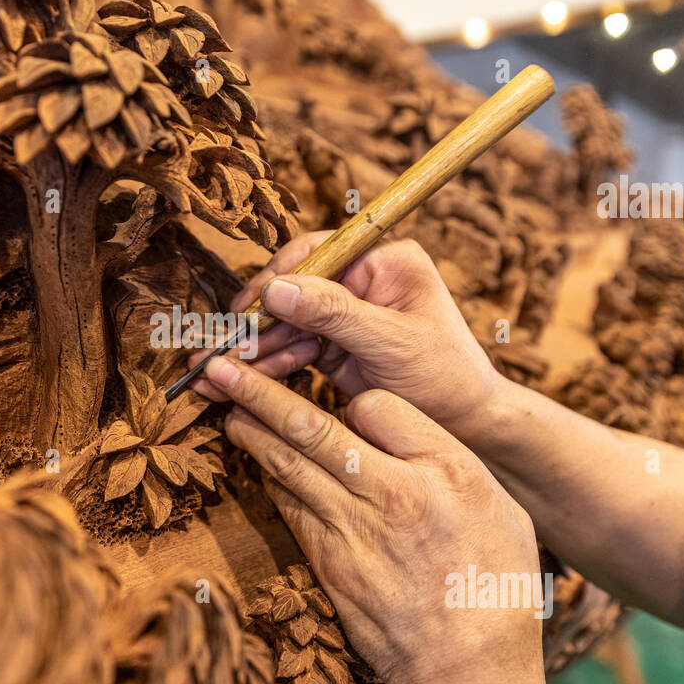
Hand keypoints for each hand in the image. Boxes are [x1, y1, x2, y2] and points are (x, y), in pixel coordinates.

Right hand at [192, 232, 503, 442]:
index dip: (274, 284)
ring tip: (212, 378)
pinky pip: (290, 350)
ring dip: (250, 352)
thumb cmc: (448, 378)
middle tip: (216, 351)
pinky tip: (234, 387)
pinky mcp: (335, 347)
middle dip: (253, 325)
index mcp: (383, 260)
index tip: (244, 314)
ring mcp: (345, 314)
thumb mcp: (392, 342)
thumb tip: (277, 288)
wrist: (471, 426)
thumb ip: (335, 313)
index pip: (315, 256)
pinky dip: (265, 368)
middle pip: (291, 291)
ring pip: (284, 324)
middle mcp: (360, 280)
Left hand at [204, 355, 555, 683]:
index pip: (379, 406)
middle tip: (224, 368)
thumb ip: (446, 458)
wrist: (466, 667)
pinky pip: (291, 508)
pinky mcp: (328, 564)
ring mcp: (354, 531)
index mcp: (446, 470)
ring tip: (226, 405)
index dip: (356, 398)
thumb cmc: (494, 584)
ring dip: (252, 432)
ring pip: (290, 466)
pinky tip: (256, 461)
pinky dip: (271, 479)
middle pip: (314, 429)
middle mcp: (395, 493)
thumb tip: (394, 425)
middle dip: (262, 393)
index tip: (349, 404)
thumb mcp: (501, 506)